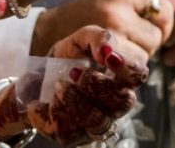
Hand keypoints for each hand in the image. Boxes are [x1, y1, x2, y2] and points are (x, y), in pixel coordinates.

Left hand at [0, 28, 149, 146]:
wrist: (36, 79)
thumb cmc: (67, 57)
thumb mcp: (81, 39)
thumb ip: (99, 37)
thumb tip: (107, 51)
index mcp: (121, 79)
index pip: (138, 76)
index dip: (128, 68)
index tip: (108, 57)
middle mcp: (114, 104)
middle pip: (122, 102)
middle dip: (97, 85)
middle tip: (75, 73)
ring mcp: (96, 123)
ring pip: (97, 121)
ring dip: (74, 99)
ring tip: (58, 84)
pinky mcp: (74, 137)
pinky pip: (70, 132)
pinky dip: (55, 113)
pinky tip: (46, 102)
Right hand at [31, 0, 174, 56]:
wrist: (44, 35)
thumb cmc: (84, 16)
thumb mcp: (118, 0)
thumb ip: (156, 2)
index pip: (164, 10)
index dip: (161, 25)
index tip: (145, 28)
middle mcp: (116, 12)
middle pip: (157, 37)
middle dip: (147, 45)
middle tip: (126, 42)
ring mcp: (107, 36)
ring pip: (145, 56)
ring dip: (136, 59)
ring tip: (116, 53)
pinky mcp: (99, 59)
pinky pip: (130, 69)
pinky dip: (125, 71)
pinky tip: (112, 65)